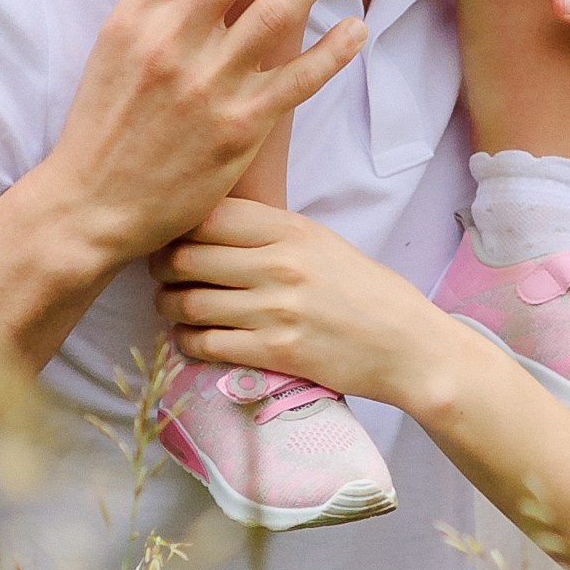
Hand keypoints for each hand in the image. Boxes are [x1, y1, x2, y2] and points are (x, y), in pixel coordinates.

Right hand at [34, 0, 365, 272]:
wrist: (91, 205)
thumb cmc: (102, 126)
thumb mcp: (114, 51)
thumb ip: (154, 7)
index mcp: (134, 19)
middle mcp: (172, 44)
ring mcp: (208, 86)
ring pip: (273, 15)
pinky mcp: (239, 128)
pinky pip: (296, 81)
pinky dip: (331, 52)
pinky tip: (357, 27)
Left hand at [152, 201, 454, 410]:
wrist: (407, 346)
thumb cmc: (363, 292)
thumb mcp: (320, 243)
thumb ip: (267, 233)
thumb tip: (204, 226)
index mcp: (290, 230)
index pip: (207, 215)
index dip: (176, 226)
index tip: (171, 237)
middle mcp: (280, 265)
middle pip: (186, 258)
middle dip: (161, 268)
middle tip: (162, 275)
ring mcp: (276, 310)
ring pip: (188, 303)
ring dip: (170, 307)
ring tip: (174, 307)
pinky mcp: (275, 353)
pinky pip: (206, 344)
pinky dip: (187, 342)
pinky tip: (193, 339)